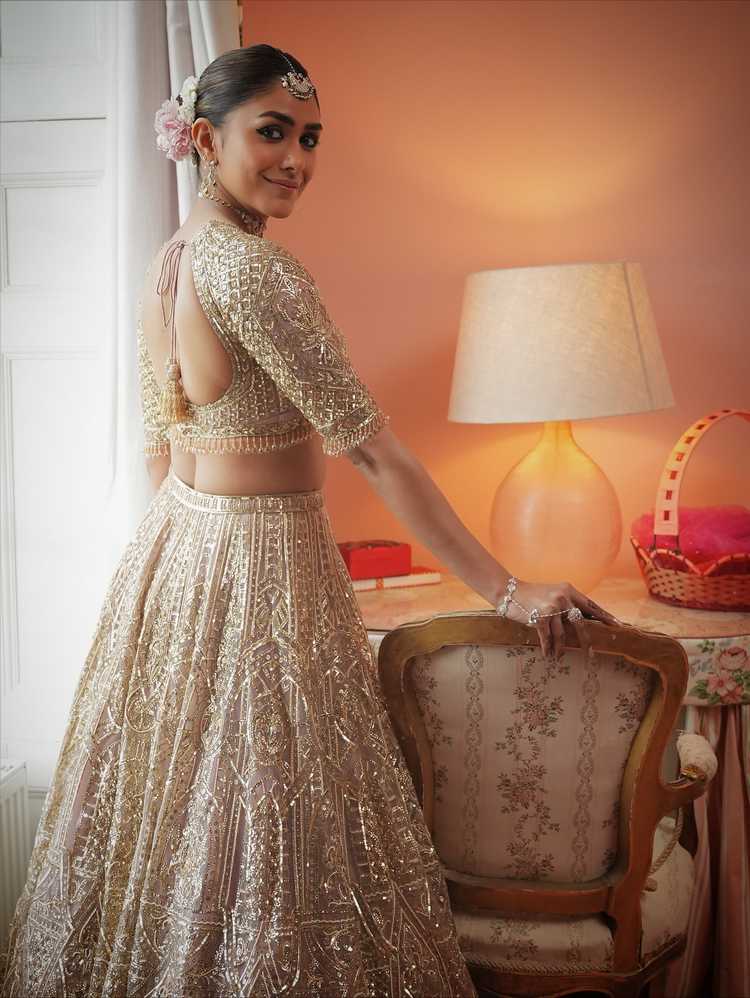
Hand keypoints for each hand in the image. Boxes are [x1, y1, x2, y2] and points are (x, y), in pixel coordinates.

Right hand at [499, 577, 622, 661]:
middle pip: (581, 623)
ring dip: (560, 648)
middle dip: (586, 640)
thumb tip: (584, 620)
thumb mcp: (554, 593)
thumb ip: (568, 603)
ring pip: (562, 634)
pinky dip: (547, 647)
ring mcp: (552, 608)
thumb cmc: (532, 594)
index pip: (591, 605)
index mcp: (569, 590)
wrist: (509, 592)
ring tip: (559, 656)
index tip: (618, 625)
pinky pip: (547, 638)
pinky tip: (548, 655)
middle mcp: (563, 598)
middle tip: (591, 653)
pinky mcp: (540, 617)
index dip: (605, 617)